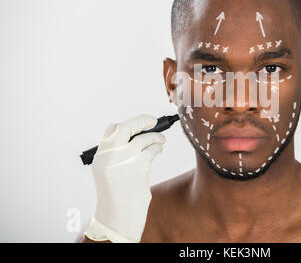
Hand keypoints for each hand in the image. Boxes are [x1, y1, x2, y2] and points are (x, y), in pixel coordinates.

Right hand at [84, 114, 165, 242]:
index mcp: (100, 156)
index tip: (139, 122)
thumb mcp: (110, 171)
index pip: (111, 130)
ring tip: (161, 140)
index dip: (128, 123)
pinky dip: (158, 148)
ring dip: (156, 137)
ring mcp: (124, 161)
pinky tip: (159, 150)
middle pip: (126, 127)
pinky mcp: (138, 168)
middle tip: (153, 121)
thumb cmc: (117, 194)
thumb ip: (118, 153)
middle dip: (142, 120)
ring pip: (143, 139)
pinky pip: (152, 151)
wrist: (117, 218)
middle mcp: (109, 156)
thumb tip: (139, 134)